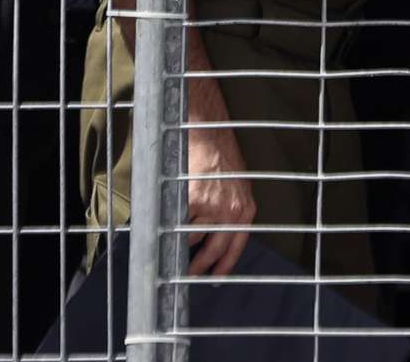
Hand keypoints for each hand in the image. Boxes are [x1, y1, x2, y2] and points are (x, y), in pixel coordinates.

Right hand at [183, 123, 258, 276]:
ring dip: (181, 239)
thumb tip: (216, 232)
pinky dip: (170, 225)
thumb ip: (230, 208)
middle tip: (189, 274)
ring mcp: (212, 208)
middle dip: (200, 266)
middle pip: (214, 251)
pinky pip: (177, 223)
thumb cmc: (220, 154)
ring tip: (171, 239)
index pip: (236, 247)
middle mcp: (232, 212)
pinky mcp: (192, 202)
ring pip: (192, 238)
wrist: (208, 131)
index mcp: (245, 209)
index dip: (225, 266)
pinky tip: (164, 223)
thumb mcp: (237, 184)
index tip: (216, 278)